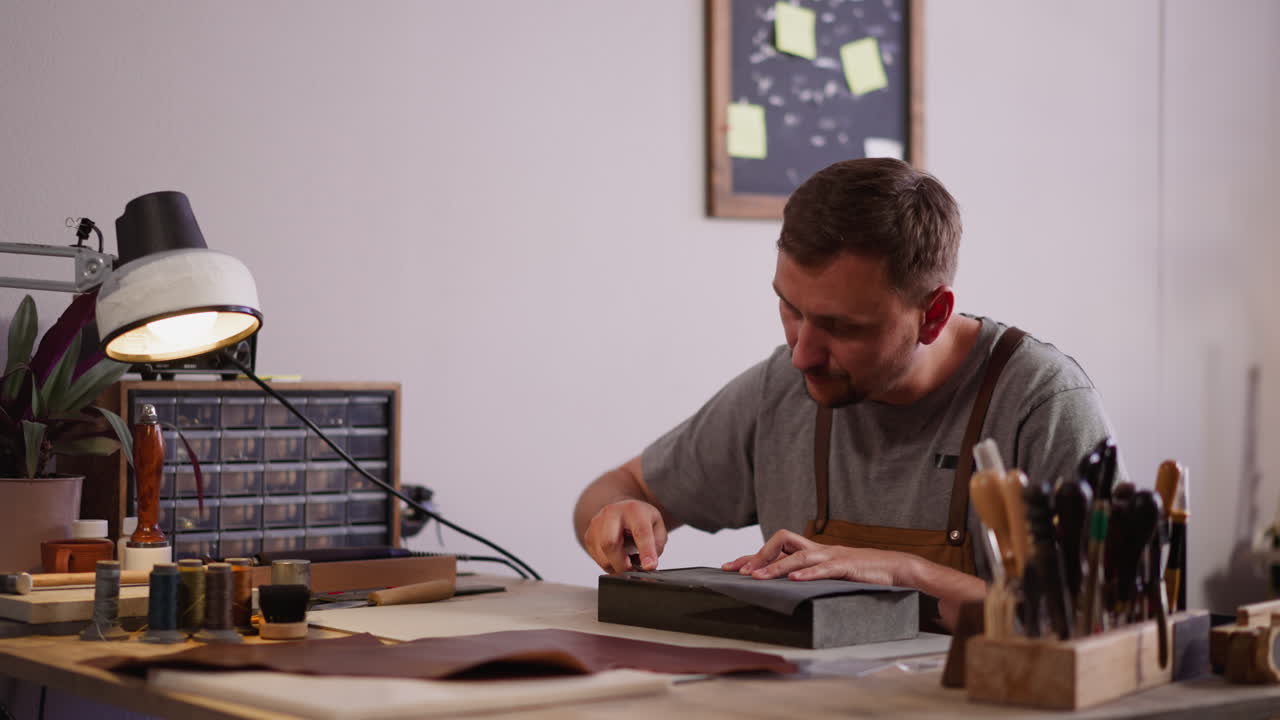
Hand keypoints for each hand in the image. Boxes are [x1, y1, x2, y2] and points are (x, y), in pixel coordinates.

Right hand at [583, 499, 667, 573]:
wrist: (622, 509)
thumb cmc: (640, 519)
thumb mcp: (657, 527)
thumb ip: (656, 546)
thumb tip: (648, 565)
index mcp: (634, 510)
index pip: (640, 531)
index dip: (646, 551)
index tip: (650, 566)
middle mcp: (612, 513)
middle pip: (610, 543)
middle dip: (622, 563)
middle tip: (633, 570)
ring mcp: (597, 524)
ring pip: (602, 555)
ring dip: (616, 566)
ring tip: (628, 562)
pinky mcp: (589, 536)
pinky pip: (597, 559)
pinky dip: (609, 565)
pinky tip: (618, 558)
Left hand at [721, 529, 913, 586]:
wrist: (896, 568)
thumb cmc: (864, 572)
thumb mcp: (832, 573)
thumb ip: (812, 575)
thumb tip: (787, 586)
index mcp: (814, 551)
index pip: (777, 546)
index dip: (753, 555)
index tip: (731, 566)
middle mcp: (819, 549)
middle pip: (781, 541)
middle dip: (758, 555)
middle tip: (739, 571)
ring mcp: (832, 555)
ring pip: (798, 555)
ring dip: (775, 567)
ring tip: (757, 577)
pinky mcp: (846, 566)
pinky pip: (824, 568)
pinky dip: (808, 573)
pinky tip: (794, 580)